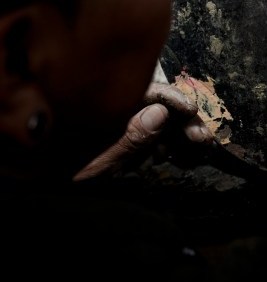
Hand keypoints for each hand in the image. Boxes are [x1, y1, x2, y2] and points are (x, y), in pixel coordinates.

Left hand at [73, 82, 213, 180]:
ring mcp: (125, 127)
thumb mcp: (95, 159)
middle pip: (161, 108)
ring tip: (198, 150)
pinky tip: (179, 158)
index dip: (172, 98)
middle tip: (202, 139)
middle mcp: (121, 110)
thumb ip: (128, 137)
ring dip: (182, 137)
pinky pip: (156, 140)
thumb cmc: (62, 173)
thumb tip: (160, 112)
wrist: (48, 191)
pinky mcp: (129, 143)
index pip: (148, 91)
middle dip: (184, 122)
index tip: (190, 110)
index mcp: (109, 104)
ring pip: (163, 125)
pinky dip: (171, 148)